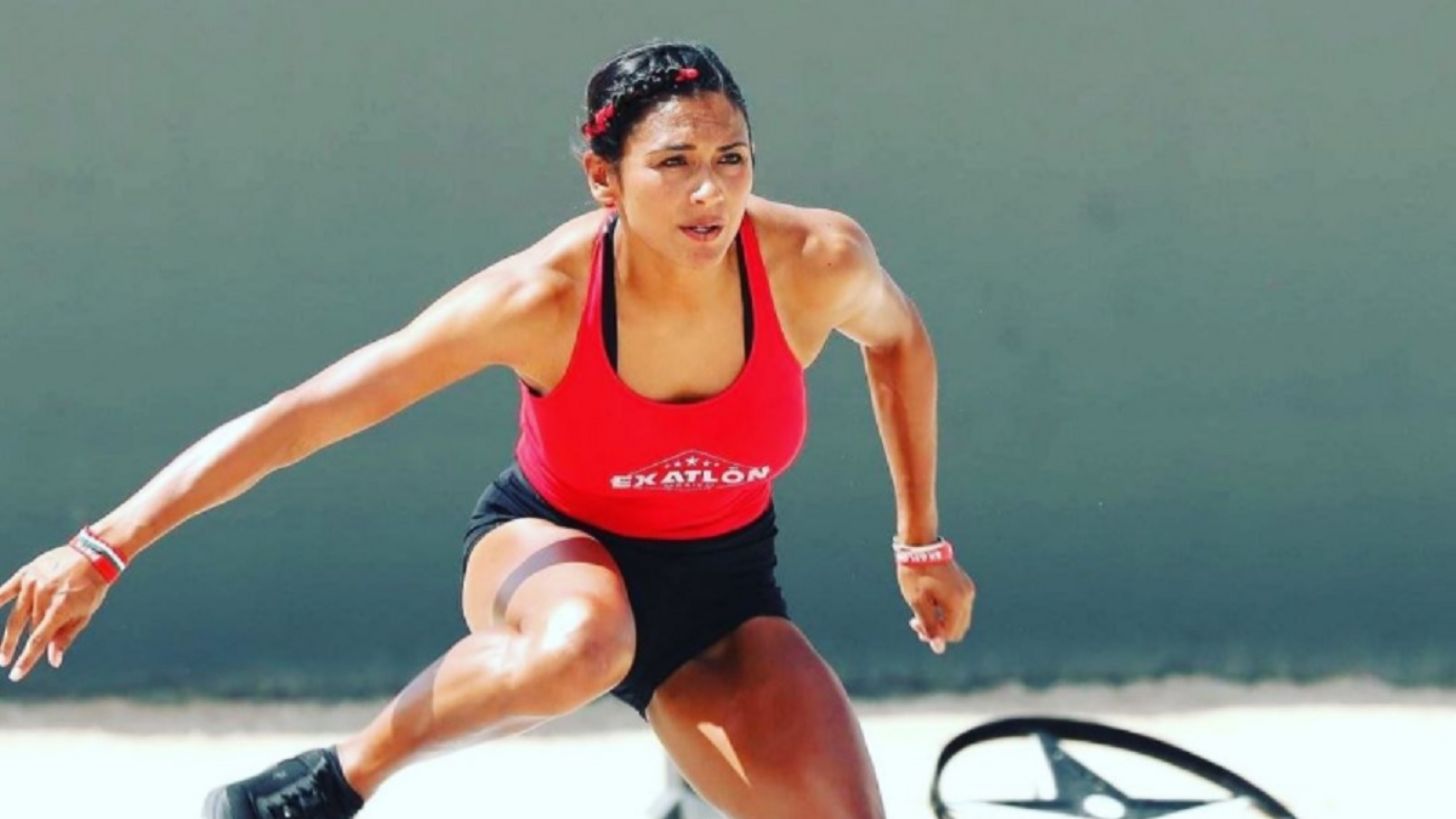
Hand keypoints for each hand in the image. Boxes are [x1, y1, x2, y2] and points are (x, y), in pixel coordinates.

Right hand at [0, 543, 110, 681]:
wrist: (94, 555)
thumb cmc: (92, 588)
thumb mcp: (84, 614)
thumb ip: (65, 637)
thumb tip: (53, 661)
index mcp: (60, 608)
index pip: (38, 640)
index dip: (27, 659)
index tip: (16, 674)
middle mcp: (44, 596)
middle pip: (28, 627)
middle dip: (18, 645)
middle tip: (6, 661)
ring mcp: (34, 583)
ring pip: (18, 614)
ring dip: (9, 634)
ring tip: (2, 651)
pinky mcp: (27, 573)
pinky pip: (6, 589)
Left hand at [897, 558, 975, 654]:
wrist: (920, 544)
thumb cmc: (915, 573)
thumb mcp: (917, 602)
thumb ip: (929, 625)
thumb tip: (938, 646)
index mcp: (957, 603)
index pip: (951, 634)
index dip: (934, 636)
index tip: (915, 625)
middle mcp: (967, 598)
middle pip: (957, 628)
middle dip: (938, 630)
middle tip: (917, 621)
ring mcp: (967, 590)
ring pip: (958, 618)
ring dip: (941, 620)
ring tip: (921, 611)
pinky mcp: (964, 584)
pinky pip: (958, 606)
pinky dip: (945, 610)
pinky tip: (929, 602)